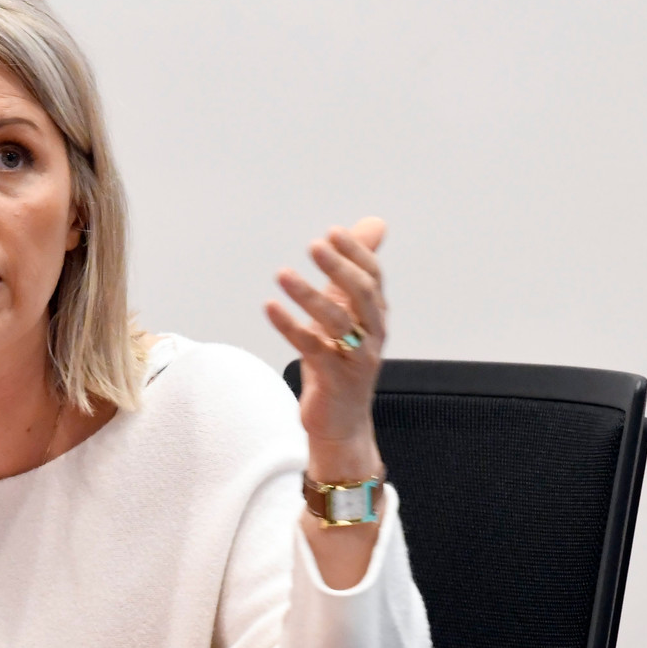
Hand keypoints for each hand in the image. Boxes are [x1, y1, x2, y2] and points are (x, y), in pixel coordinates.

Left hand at [265, 217, 386, 480]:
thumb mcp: (348, 313)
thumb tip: (373, 224)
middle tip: (314, 246)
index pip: (373, 278)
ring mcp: (356, 359)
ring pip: (337, 322)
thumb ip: (353, 272)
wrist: (342, 423)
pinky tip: (270, 307)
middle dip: (339, 268)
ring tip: (283, 274)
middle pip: (362, 295)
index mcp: (376, 317)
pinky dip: (290, 326)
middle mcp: (372, 335)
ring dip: (309, 295)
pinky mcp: (334, 380)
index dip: (356, 254)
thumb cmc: (342, 364)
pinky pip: (311, 349)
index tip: (333, 232)